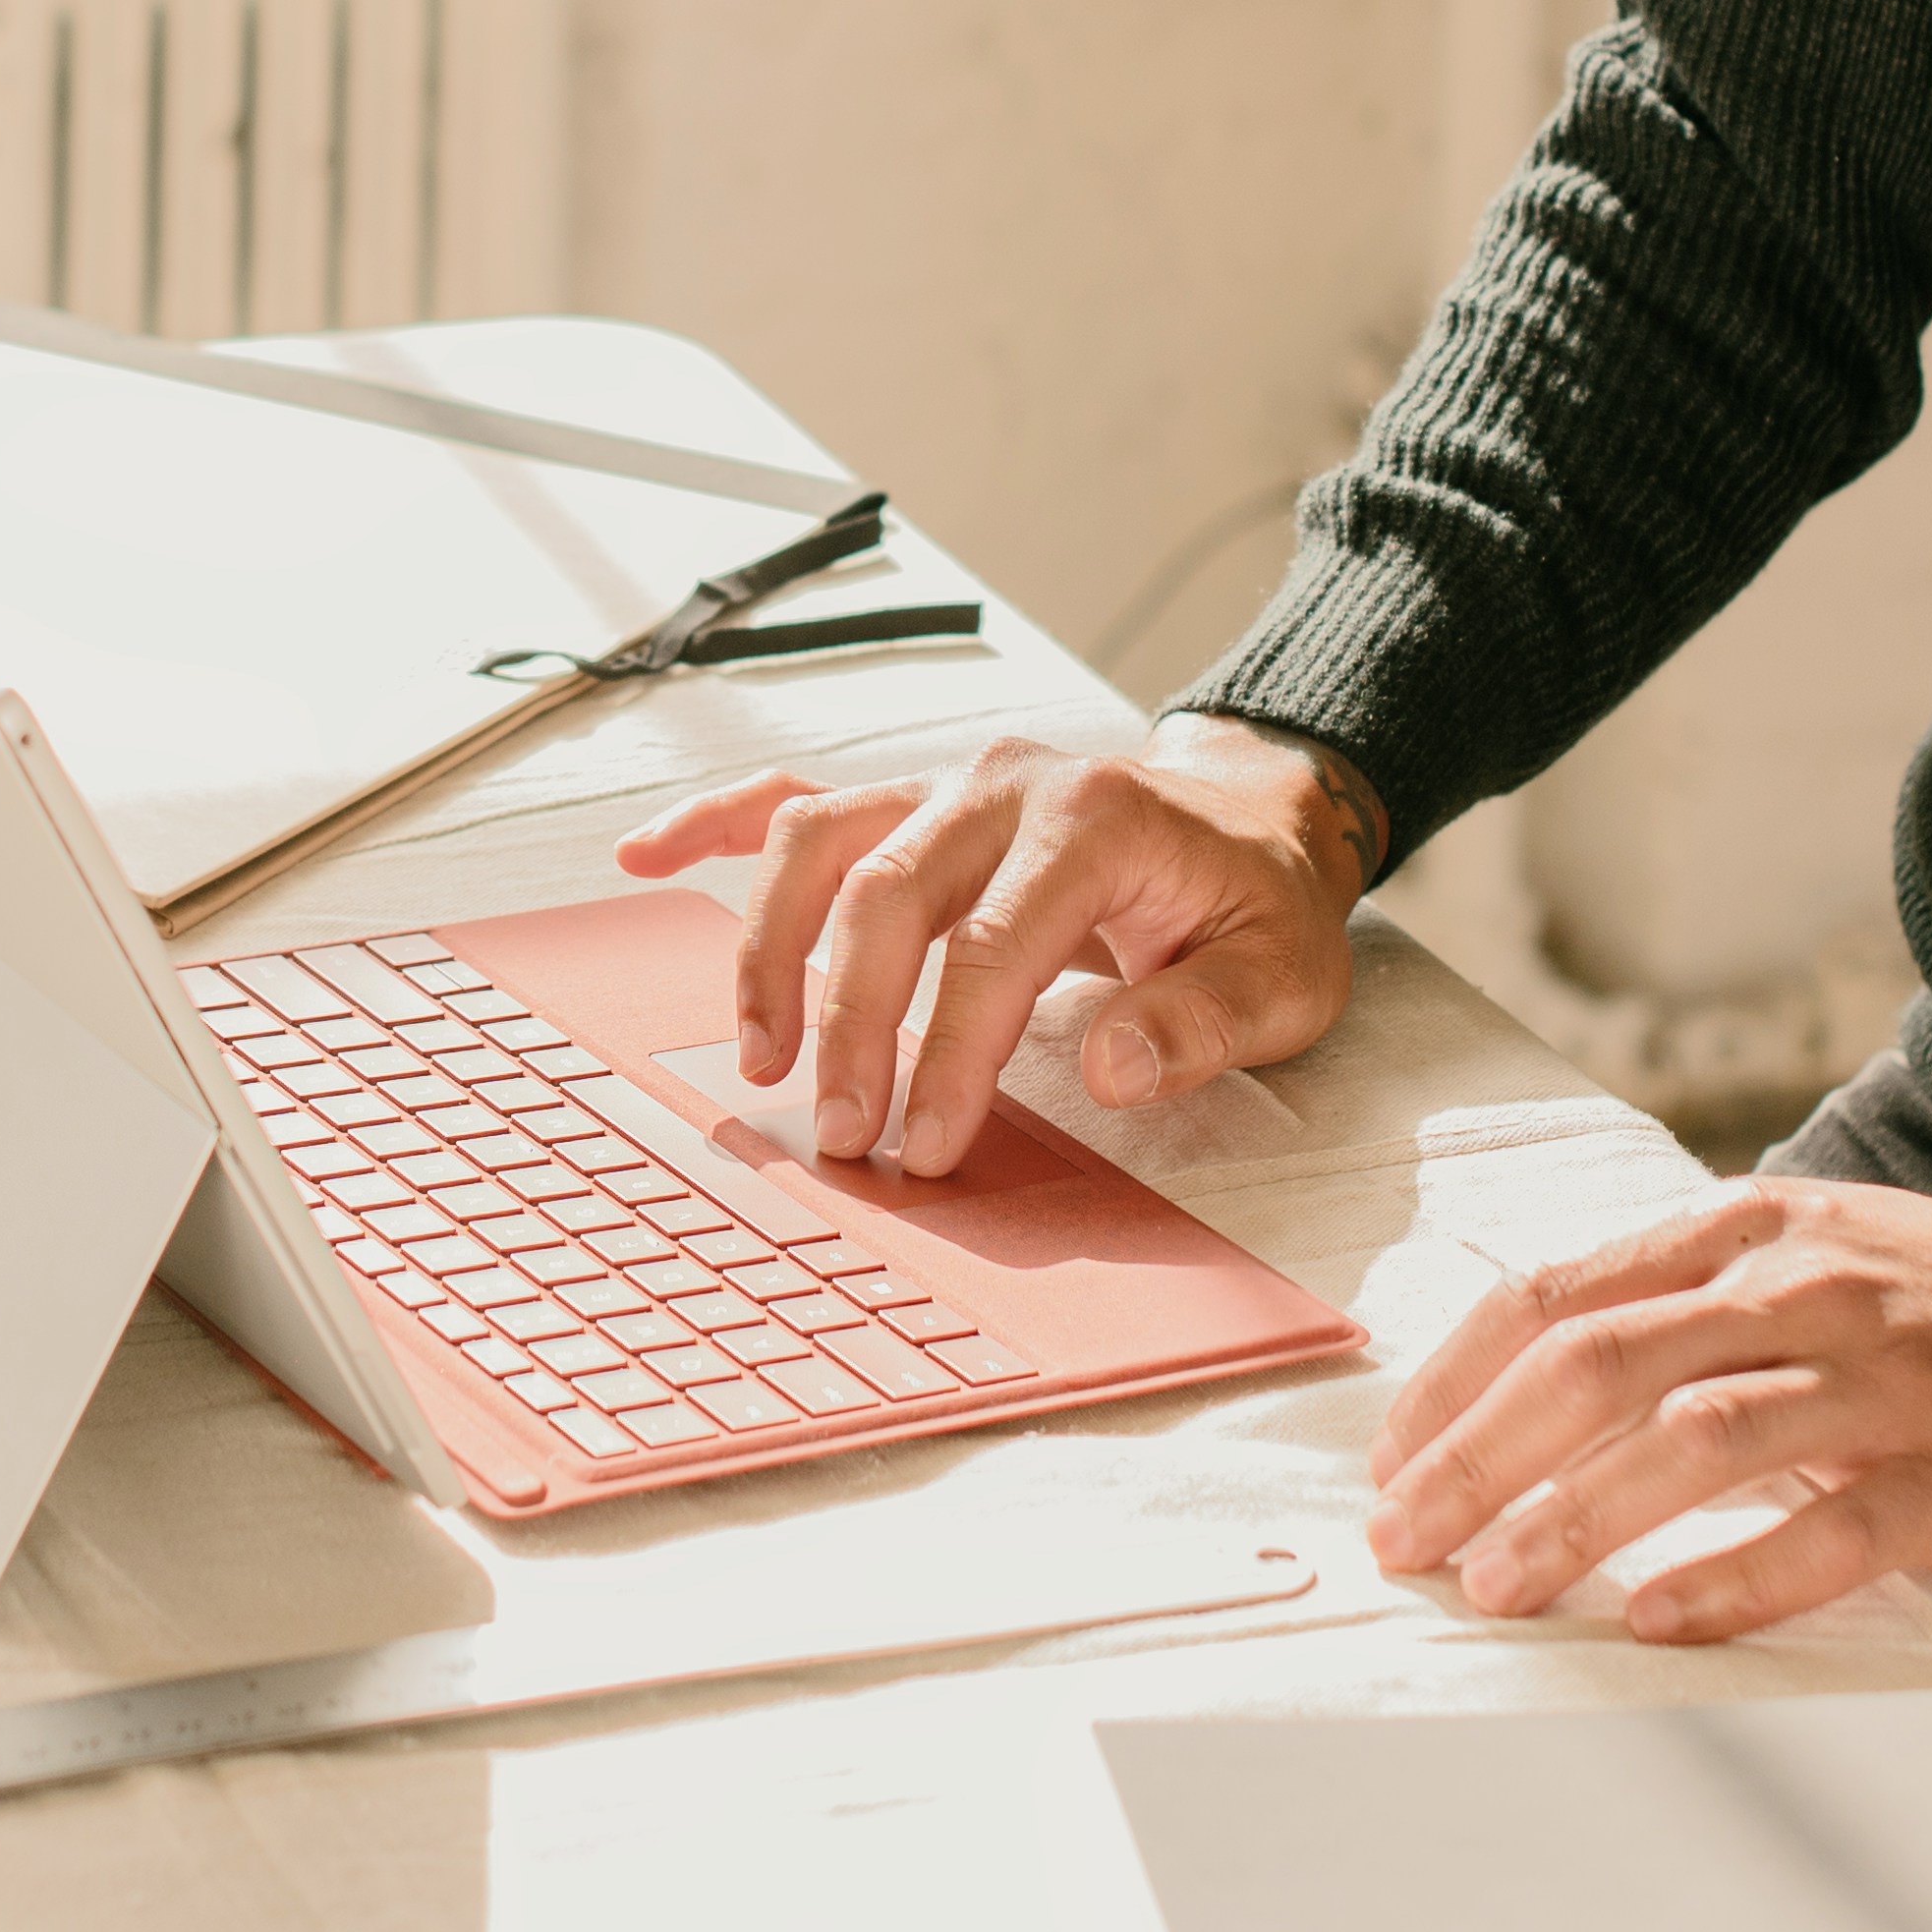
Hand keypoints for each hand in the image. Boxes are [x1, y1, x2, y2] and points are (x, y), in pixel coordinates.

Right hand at [609, 718, 1366, 1178]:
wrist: (1253, 819)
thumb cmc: (1257, 906)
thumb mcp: (1284, 975)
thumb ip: (1205, 1020)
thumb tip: (1115, 1065)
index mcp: (1097, 821)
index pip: (995, 943)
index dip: (951, 1051)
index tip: (926, 1146)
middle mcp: (1005, 785)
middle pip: (887, 894)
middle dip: (851, 1023)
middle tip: (843, 1137)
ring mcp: (946, 784)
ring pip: (821, 844)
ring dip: (771, 950)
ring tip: (760, 1060)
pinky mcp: (912, 800)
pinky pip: (796, 799)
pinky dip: (716, 824)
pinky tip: (647, 855)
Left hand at [1364, 1176, 1931, 1640]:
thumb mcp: (1819, 1253)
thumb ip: (1697, 1300)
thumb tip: (1545, 1372)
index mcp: (1751, 1234)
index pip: (1558, 1295)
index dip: (1455, 1381)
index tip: (1389, 1459)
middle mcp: (1801, 1289)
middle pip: (1596, 1364)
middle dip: (1475, 1456)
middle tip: (1402, 1540)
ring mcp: (1882, 1378)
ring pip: (1692, 1434)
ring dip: (1574, 1515)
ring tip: (1496, 1587)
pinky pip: (1830, 1526)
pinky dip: (1735, 1574)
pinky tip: (1660, 1619)